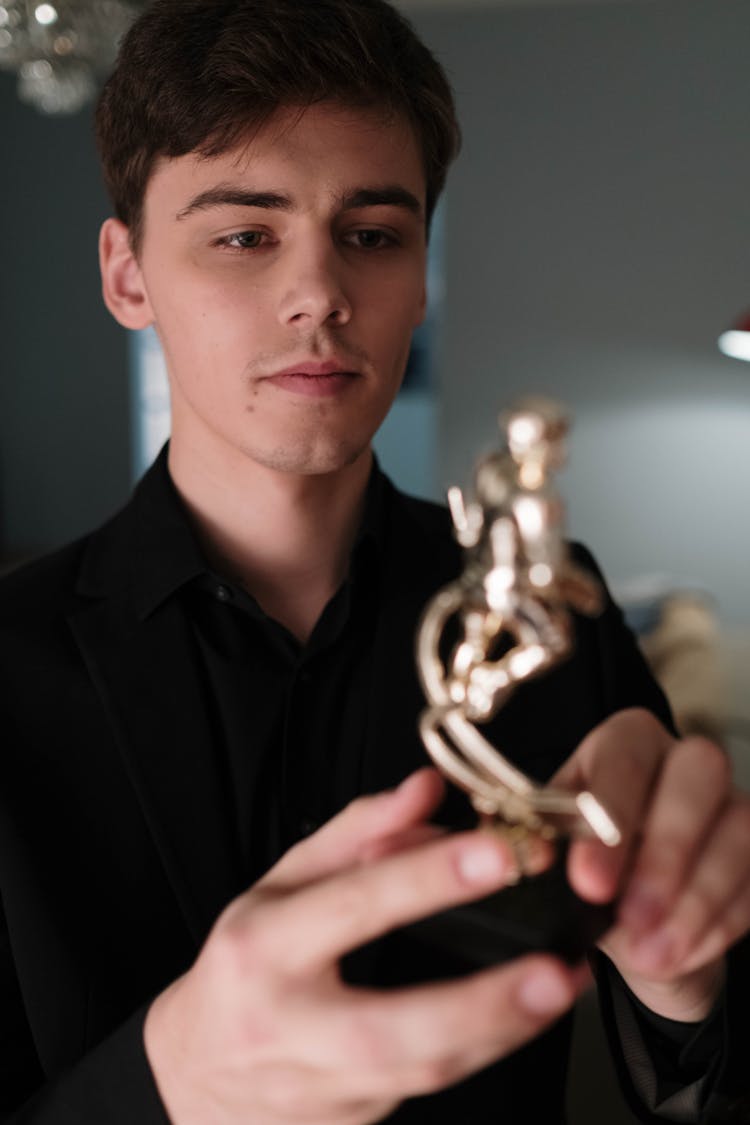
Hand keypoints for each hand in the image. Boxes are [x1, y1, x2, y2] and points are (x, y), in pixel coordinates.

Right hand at [144, 769, 587, 1124]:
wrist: (197, 1074)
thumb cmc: (246, 964)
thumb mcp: (280, 883)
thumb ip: (357, 832)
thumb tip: (426, 789)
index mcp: (265, 945)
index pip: (354, 905)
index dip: (428, 879)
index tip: (497, 855)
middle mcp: (289, 1022)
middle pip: (392, 1029)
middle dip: (481, 1005)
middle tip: (552, 970)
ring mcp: (321, 1084)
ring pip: (424, 1071)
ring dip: (503, 1033)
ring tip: (565, 984)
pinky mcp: (355, 1118)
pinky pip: (429, 1085)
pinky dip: (485, 1049)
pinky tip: (528, 1014)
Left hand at [557, 708, 749, 1020]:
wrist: (628, 931)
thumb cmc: (581, 874)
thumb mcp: (548, 857)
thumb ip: (533, 848)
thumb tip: (525, 856)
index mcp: (621, 744)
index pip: (623, 755)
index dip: (611, 813)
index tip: (588, 880)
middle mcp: (681, 760)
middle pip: (698, 771)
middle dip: (666, 848)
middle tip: (632, 916)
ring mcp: (729, 804)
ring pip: (739, 828)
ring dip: (696, 900)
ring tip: (651, 953)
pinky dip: (719, 925)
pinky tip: (679, 956)